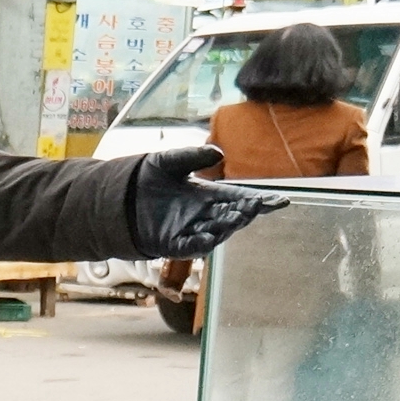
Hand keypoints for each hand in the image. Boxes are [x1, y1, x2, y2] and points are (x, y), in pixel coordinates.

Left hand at [130, 146, 286, 257]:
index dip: (261, 201)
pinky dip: (200, 243)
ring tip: (238, 217)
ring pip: (216, 232)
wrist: (119, 196)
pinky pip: (190, 247)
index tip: (280, 200)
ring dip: (227, 226)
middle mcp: (204, 215)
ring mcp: (190, 231)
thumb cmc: (149, 179)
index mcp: (209, 196)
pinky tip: (210, 237)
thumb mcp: (169, 161)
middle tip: (258, 205)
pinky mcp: (172, 244)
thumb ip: (193, 156)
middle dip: (246, 211)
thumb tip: (219, 153)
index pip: (241, 198)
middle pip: (232, 215)